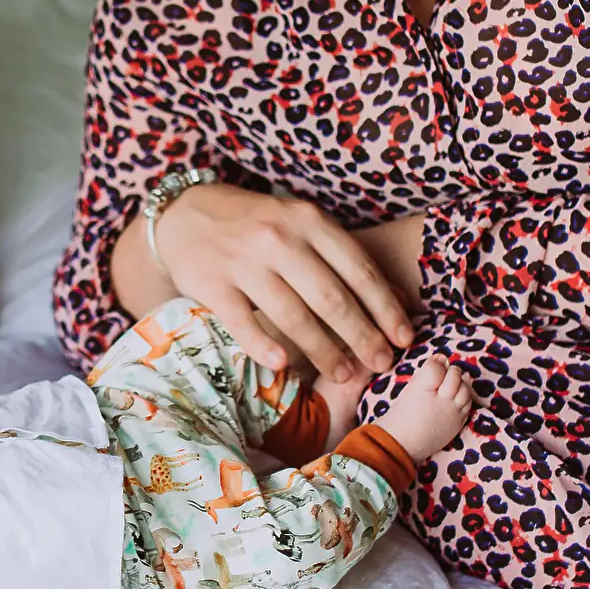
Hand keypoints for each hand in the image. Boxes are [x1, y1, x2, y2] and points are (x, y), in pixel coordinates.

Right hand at [142, 184, 414, 382]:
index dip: (385, 308)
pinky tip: (283, 366)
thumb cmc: (256, 225)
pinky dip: (264, 346)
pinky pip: (242, 322)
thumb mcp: (301, 224)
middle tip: (382, 364)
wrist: (185, 213)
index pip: (358, 269)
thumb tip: (395, 301)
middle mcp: (278, 238)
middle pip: (331, 298)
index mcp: (308, 221)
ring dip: (324, 351)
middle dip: (363, 337)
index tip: (404, 338)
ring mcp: (243, 262)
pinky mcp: (211, 284)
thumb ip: (340, 256)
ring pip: (293, 315)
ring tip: (345, 374)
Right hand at [375, 355, 476, 462]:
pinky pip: (468, 402)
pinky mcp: (459, 421)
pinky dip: (463, 396)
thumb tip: (443, 357)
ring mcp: (452, 411)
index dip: (435, 363)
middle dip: (449, 371)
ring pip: (464, 387)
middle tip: (439, 377)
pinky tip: (454, 397)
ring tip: (446, 387)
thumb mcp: (409, 389)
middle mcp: (440, 400)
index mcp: (422, 390)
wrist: (401, 444)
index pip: (437, 366)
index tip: (431, 367)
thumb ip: (426, 372)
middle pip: (454, 375)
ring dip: (458, 383)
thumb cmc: (402, 415)